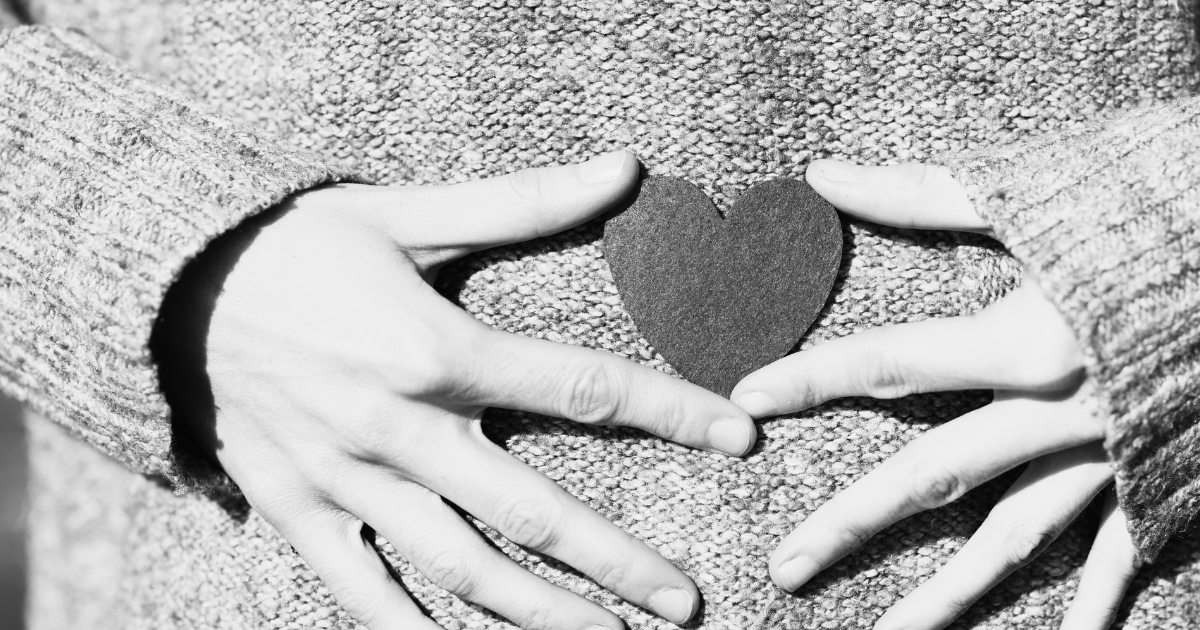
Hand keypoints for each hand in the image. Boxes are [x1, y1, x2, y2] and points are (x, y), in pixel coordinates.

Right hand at [153, 152, 757, 629]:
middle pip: (533, 511)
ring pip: (461, 570)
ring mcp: (349, 482)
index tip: (737, 438)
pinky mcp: (302, 513)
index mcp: (437, 351)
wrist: (170, 284)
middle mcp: (401, 429)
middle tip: (685, 604)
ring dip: (541, 615)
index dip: (670, 413)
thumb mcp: (405, 212)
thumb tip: (621, 168)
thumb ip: (520, 203)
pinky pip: (365, 593)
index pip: (582, 391)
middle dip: (618, 562)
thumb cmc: (298, 244)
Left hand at [730, 161, 1139, 629]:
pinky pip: (1124, 556)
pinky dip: (1095, 607)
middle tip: (785, 570)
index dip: (810, 382)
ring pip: (1013, 540)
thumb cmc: (1153, 207)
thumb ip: (923, 194)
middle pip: (932, 478)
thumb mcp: (1036, 196)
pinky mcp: (1162, 478)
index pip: (888, 366)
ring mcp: (1109, 456)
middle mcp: (1056, 413)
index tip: (745, 399)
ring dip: (948, 596)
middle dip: (852, 526)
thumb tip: (823, 174)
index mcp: (1022, 341)